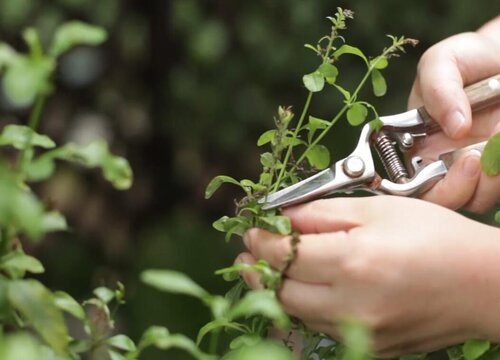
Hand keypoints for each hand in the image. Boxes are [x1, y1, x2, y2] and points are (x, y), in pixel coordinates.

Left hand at [237, 197, 499, 356]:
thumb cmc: (436, 237)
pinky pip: (321, 330)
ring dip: (276, 291)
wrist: (481, 283)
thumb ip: (325, 213)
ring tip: (265, 271)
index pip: (283, 254)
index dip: (260, 240)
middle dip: (257, 270)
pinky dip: (303, 309)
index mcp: (352, 261)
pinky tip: (302, 291)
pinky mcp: (371, 347)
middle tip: (246, 254)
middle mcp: (351, 303)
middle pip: (282, 290)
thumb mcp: (379, 209)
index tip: (251, 230)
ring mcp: (361, 332)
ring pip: (297, 314)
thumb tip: (285, 216)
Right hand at [407, 25, 499, 211]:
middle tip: (476, 158)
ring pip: (478, 197)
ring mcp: (476, 170)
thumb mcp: (443, 61)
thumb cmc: (467, 60)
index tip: (463, 162)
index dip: (430, 187)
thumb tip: (454, 127)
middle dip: (462, 188)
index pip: (411, 185)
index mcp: (419, 146)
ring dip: (494, 176)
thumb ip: (438, 87)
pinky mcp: (498, 170)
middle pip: (444, 200)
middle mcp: (445, 164)